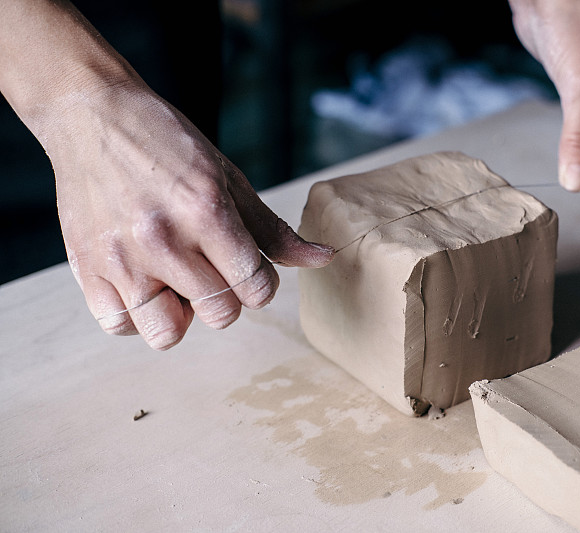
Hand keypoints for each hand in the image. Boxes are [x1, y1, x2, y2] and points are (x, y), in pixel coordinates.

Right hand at [48, 82, 332, 349]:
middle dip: (228, 298)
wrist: (92, 116)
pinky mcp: (86, 267)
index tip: (250, 269)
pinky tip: (145, 285)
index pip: (256, 287)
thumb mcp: (228, 178)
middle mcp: (163, 239)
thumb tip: (324, 258)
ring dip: (182, 315)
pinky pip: (120, 326)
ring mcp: (120, 257)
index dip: (262, 284)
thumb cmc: (168, 146)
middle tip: (213, 270)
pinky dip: (137, 315)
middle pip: (221, 314)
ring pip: (168, 333)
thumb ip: (272, 229)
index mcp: (206, 212)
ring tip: (175, 282)